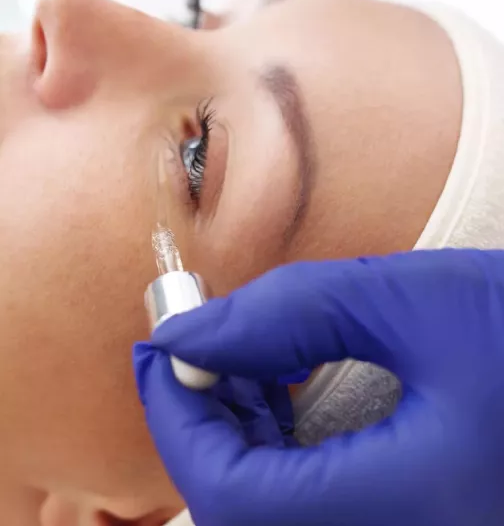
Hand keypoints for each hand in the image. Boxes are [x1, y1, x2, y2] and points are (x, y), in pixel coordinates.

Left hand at [134, 249, 503, 525]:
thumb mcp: (408, 298)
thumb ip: (289, 314)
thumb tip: (189, 334)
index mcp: (414, 505)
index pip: (235, 494)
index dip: (178, 419)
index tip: (162, 350)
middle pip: (243, 513)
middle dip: (199, 425)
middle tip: (195, 348)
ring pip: (270, 515)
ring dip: (232, 436)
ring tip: (235, 362)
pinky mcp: (406, 520)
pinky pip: (307, 508)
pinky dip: (271, 452)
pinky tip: (274, 395)